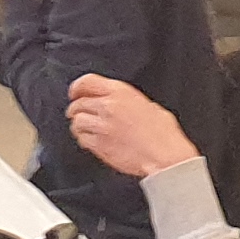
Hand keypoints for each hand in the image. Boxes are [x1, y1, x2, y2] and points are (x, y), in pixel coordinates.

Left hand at [65, 76, 198, 177]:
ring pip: (77, 121)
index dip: (77, 87)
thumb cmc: (163, 134)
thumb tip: (120, 104)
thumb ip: (128, 101)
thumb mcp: (149, 105)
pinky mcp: (99, 145)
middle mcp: (108, 107)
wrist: (164, 156)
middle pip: (79, 103)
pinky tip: (90, 140)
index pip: (87, 82)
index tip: (75, 92)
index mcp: (121, 92)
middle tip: (79, 113)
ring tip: (85, 128)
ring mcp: (102, 127)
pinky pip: (82, 139)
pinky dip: (83, 139)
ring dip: (79, 125)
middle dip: (77, 109)